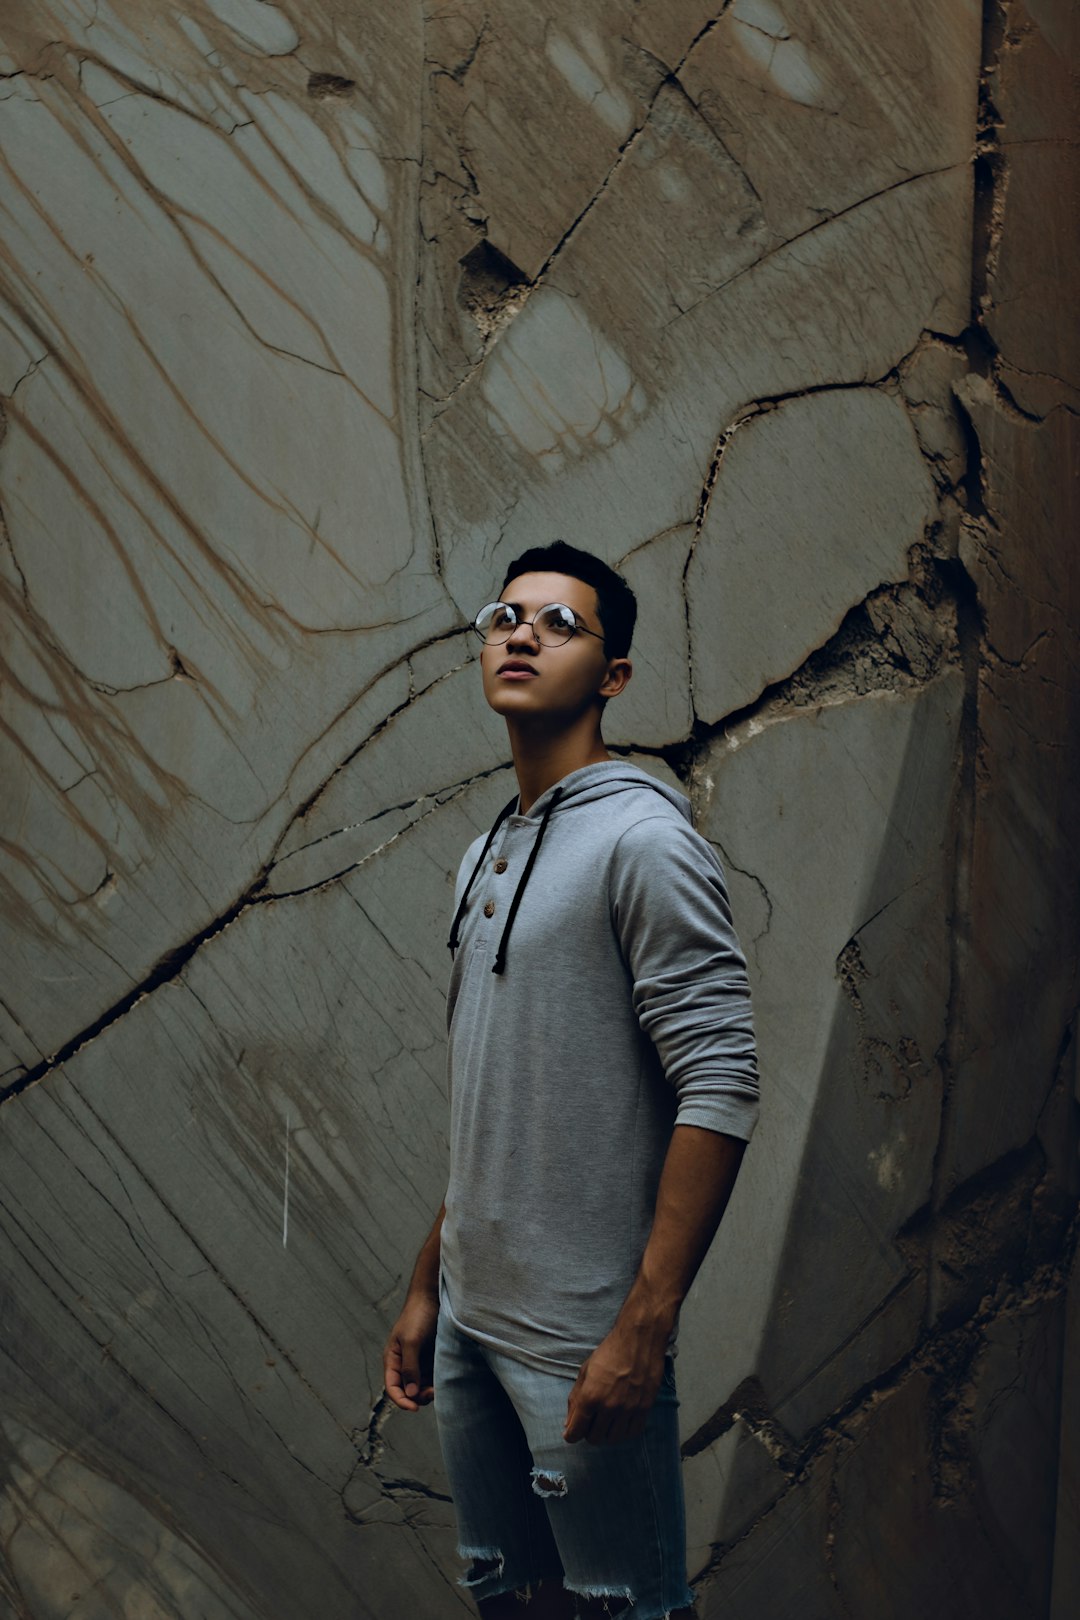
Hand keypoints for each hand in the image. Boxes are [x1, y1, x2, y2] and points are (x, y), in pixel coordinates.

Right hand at [383, 1293, 438, 1412]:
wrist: (434, 1296)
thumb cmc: (418, 1315)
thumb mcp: (411, 1341)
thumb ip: (410, 1368)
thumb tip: (410, 1394)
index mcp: (393, 1359)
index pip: (392, 1387)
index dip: (401, 1401)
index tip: (414, 1408)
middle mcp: (404, 1363)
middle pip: (408, 1390)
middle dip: (418, 1396)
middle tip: (432, 1393)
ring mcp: (419, 1361)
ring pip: (421, 1386)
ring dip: (429, 1390)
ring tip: (439, 1387)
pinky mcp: (432, 1358)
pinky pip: (432, 1376)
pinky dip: (436, 1381)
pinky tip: (444, 1380)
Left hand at [563, 1325, 666, 1445]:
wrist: (638, 1339)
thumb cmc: (610, 1352)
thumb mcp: (585, 1371)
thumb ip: (575, 1399)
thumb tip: (568, 1423)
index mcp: (590, 1396)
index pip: (576, 1432)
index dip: (571, 1435)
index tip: (572, 1433)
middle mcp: (608, 1406)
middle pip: (594, 1438)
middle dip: (588, 1432)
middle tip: (591, 1422)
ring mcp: (628, 1409)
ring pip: (613, 1439)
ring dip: (606, 1433)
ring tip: (606, 1421)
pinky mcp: (644, 1408)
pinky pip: (632, 1433)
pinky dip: (624, 1431)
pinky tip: (621, 1421)